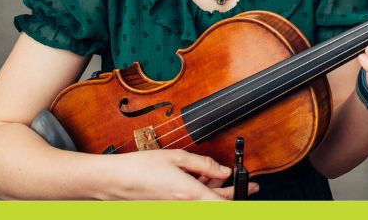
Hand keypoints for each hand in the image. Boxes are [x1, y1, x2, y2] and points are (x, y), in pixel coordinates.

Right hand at [101, 149, 259, 199]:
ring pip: (204, 203)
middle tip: (249, 185)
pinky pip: (191, 203)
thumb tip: (223, 170)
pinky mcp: (168, 209)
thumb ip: (203, 164)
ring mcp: (175, 210)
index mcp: (190, 195)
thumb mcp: (176, 158)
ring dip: (215, 192)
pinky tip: (199, 180)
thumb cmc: (140, 168)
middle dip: (233, 194)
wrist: (113, 181)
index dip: (241, 198)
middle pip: (217, 205)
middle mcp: (184, 207)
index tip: (253, 189)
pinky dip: (199, 193)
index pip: (223, 205)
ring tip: (218, 176)